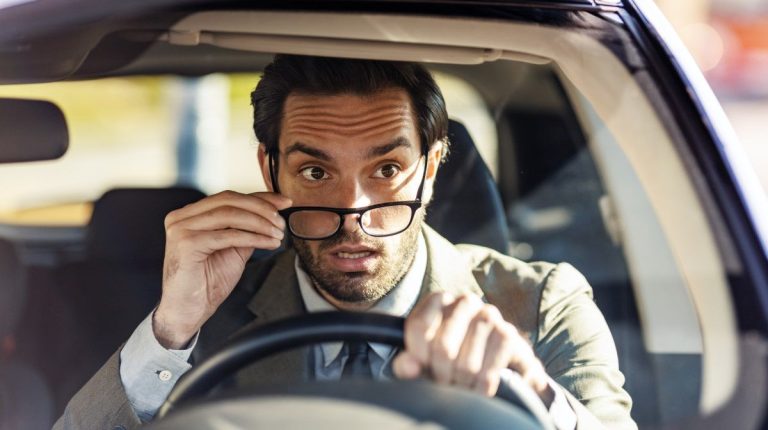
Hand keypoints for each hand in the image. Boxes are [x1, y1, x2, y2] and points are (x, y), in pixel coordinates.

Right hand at [153, 190, 290, 348]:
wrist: (188, 312)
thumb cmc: (207, 282)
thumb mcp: (234, 249)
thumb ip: (247, 229)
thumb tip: (272, 212)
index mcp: (190, 215)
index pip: (228, 198)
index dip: (259, 198)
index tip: (284, 203)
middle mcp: (181, 217)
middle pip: (228, 200)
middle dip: (261, 209)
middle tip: (281, 222)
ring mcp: (181, 229)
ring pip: (229, 215)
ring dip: (259, 223)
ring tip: (278, 234)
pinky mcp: (186, 244)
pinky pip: (227, 235)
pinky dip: (252, 237)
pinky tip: (268, 243)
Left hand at [393, 292, 553, 404]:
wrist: (503, 367)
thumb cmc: (455, 360)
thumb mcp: (426, 361)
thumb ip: (408, 364)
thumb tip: (407, 366)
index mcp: (439, 300)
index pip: (419, 326)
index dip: (418, 356)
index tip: (422, 369)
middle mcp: (465, 301)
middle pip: (443, 346)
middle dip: (442, 375)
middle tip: (444, 384)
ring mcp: (490, 315)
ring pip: (466, 363)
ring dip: (462, 385)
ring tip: (461, 387)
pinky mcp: (509, 335)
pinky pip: (488, 371)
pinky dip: (481, 389)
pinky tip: (480, 390)